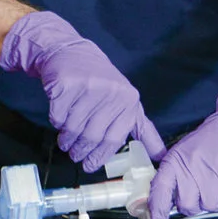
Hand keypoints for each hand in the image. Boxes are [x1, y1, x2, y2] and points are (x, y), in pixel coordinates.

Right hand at [0, 12, 165, 173]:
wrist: (71, 53)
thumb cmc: (101, 82)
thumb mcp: (127, 102)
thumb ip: (143, 129)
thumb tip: (160, 157)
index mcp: (129, 100)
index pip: (115, 138)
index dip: (100, 156)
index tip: (90, 166)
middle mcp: (112, 93)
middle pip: (93, 135)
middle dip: (81, 151)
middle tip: (74, 156)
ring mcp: (89, 88)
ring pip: (73, 128)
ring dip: (67, 140)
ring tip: (65, 141)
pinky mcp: (67, 85)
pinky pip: (58, 116)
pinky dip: (56, 122)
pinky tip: (59, 119)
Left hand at [148, 83, 217, 218]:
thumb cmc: (213, 137)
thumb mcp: (186, 150)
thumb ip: (175, 175)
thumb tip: (167, 203)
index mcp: (176, 161)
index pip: (160, 191)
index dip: (157, 212)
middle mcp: (192, 168)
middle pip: (188, 206)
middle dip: (196, 203)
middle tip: (203, 189)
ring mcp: (214, 174)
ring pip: (211, 206)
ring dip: (217, 198)